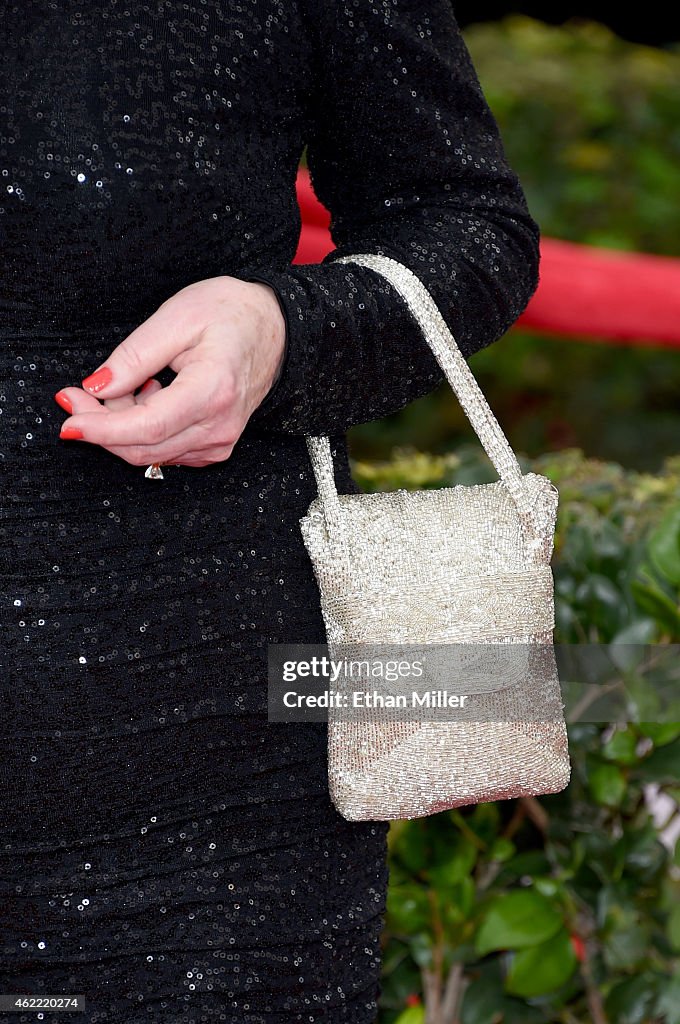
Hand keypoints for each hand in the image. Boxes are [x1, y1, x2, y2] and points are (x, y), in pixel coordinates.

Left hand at [53, 276, 285, 467]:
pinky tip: (147, 398)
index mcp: (213, 390)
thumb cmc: (232, 314)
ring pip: (150, 452)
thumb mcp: (177, 317)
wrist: (274, 328)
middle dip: (100, 426)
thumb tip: (97, 387)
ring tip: (120, 386)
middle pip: (143, 446)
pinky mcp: (215, 446)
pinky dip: (141, 431)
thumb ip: (134, 355)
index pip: (148, 426)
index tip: (68, 420)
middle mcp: (219, 425)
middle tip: (74, 395)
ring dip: (119, 428)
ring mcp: (219, 441)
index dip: (102, 429)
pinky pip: (165, 451)